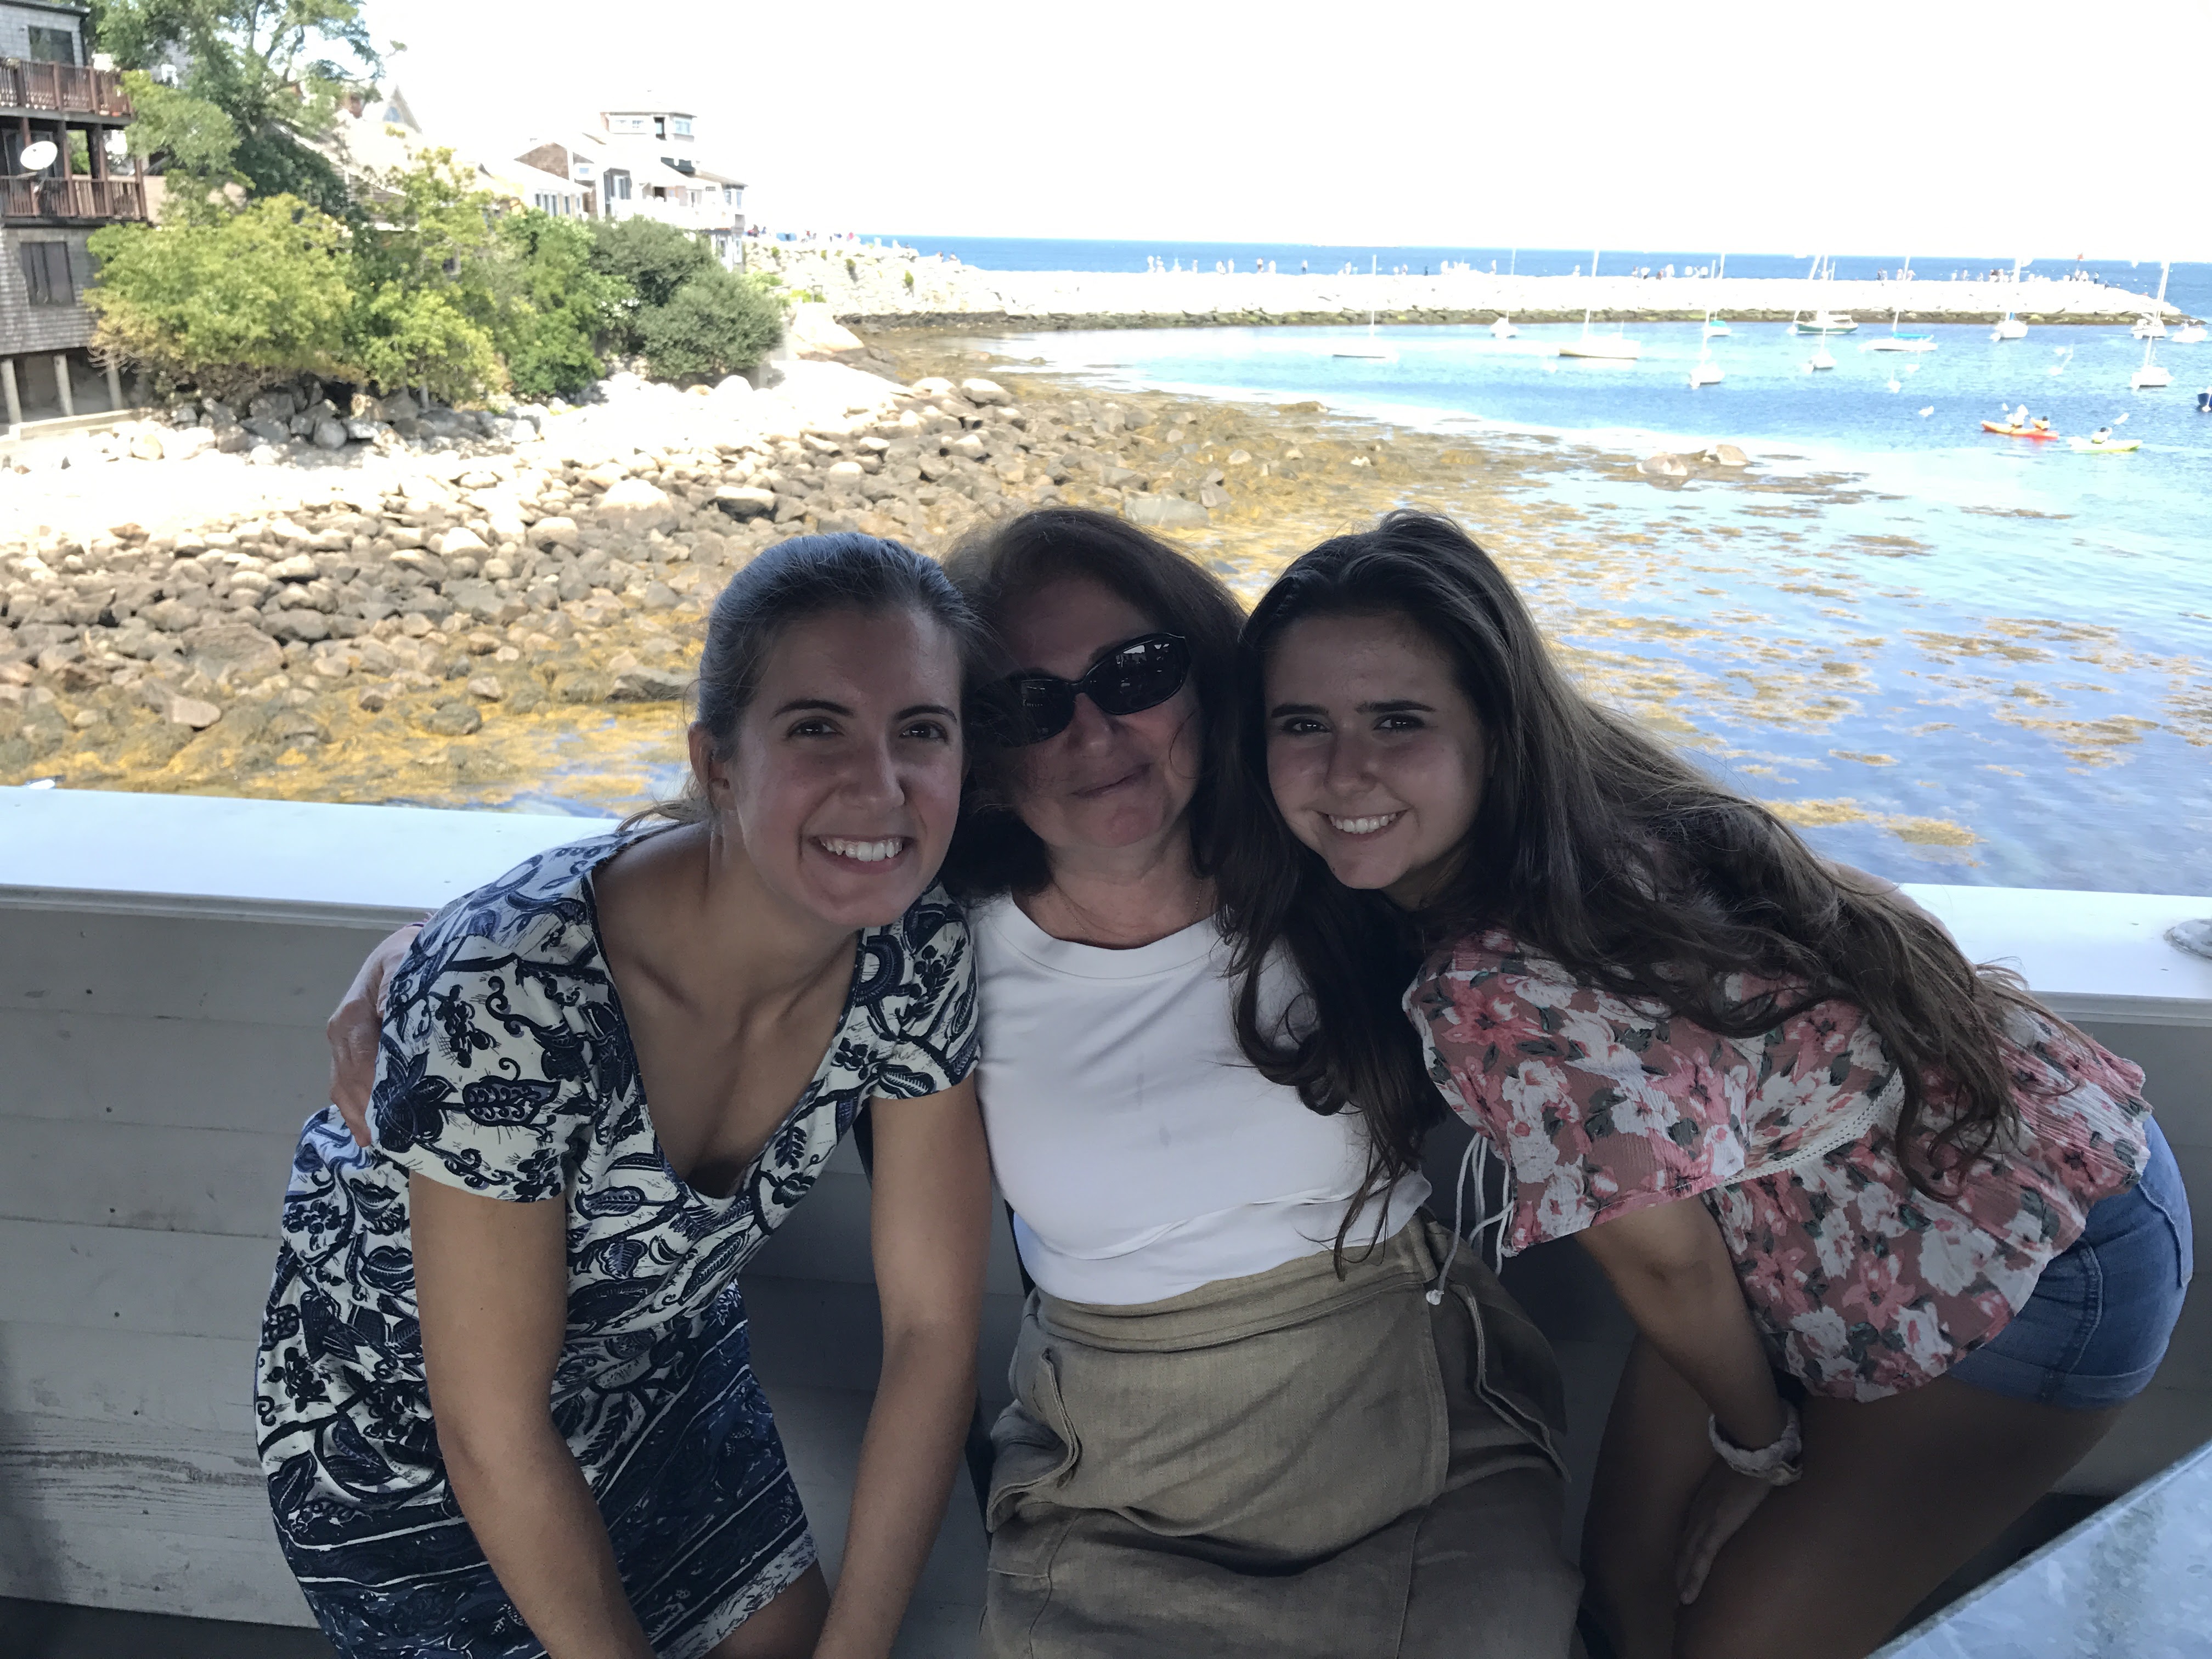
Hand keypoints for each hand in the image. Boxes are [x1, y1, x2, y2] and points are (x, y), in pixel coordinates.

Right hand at [327, 924, 422, 1146]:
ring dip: (363, 1116)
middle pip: (350, 1082)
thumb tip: (391, 1014)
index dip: (377, 1091)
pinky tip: (370, 1134)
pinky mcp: (353, 1053)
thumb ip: (400, 987)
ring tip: (384, 1143)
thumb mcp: (406, 962)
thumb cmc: (409, 957)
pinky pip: (347, 1087)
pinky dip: (357, 1111)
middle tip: (398, 1139)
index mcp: (352, 1016)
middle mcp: (342, 1034)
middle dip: (371, 1110)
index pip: (361, 1063)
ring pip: (345, 1089)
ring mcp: (344, 1046)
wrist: (403, 949)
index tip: (398, 1116)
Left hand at [1675, 1457, 1772, 1605]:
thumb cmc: (1746, 1460)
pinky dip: (1693, 1576)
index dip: (1683, 1554)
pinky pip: (1702, 1556)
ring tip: (1680, 1602)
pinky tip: (1688, 1594)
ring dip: (1683, 1579)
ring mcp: (1706, 1520)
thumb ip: (1728, 1494)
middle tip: (1676, 1595)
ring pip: (1688, 1557)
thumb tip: (1733, 1503)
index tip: (1680, 1571)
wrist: (1752, 1450)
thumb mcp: (1731, 1480)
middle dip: (1679, 1571)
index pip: (1689, 1534)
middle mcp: (1698, 1513)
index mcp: (1703, 1503)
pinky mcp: (1718, 1525)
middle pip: (1684, 1548)